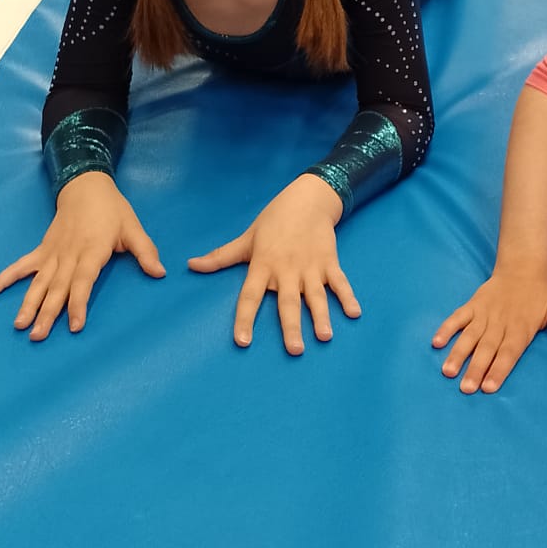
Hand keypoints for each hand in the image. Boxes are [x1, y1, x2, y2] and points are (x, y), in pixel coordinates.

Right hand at [0, 171, 164, 339]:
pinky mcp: (40, 251)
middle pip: (57, 287)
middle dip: (48, 312)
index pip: (83, 281)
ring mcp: (51, 253)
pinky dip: (2, 280)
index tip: (74, 326)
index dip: (78, 303)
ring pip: (37, 282)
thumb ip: (145, 251)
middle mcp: (68, 254)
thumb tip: (160, 273)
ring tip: (19, 326)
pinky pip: (19, 267)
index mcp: (92, 250)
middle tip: (39, 336)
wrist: (85, 186)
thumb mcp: (133, 228)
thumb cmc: (112, 210)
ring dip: (27, 304)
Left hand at [189, 173, 358, 352]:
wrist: (307, 198)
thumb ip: (221, 256)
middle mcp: (287, 269)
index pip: (250, 296)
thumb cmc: (273, 220)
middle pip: (288, 302)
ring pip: (316, 296)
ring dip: (321, 316)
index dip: (245, 319)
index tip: (243, 341)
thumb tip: (191, 265)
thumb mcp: (246, 238)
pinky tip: (355, 313)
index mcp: (263, 264)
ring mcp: (310, 266)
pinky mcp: (329, 261)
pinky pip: (340, 282)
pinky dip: (348, 297)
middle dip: (292, 326)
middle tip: (295, 350)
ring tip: (325, 337)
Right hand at [432, 268, 546, 393]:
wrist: (522, 268)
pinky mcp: (472, 305)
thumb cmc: (540, 296)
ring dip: (458, 353)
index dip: (499, 369)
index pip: (510, 351)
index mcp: (521, 327)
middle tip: (466, 389)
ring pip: (470, 335)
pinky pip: (457, 316)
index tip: (489, 387)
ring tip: (448, 372)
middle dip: (476, 369)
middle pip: (487, 348)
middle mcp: (500, 322)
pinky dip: (447, 328)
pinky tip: (436, 342)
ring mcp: (484, 313)